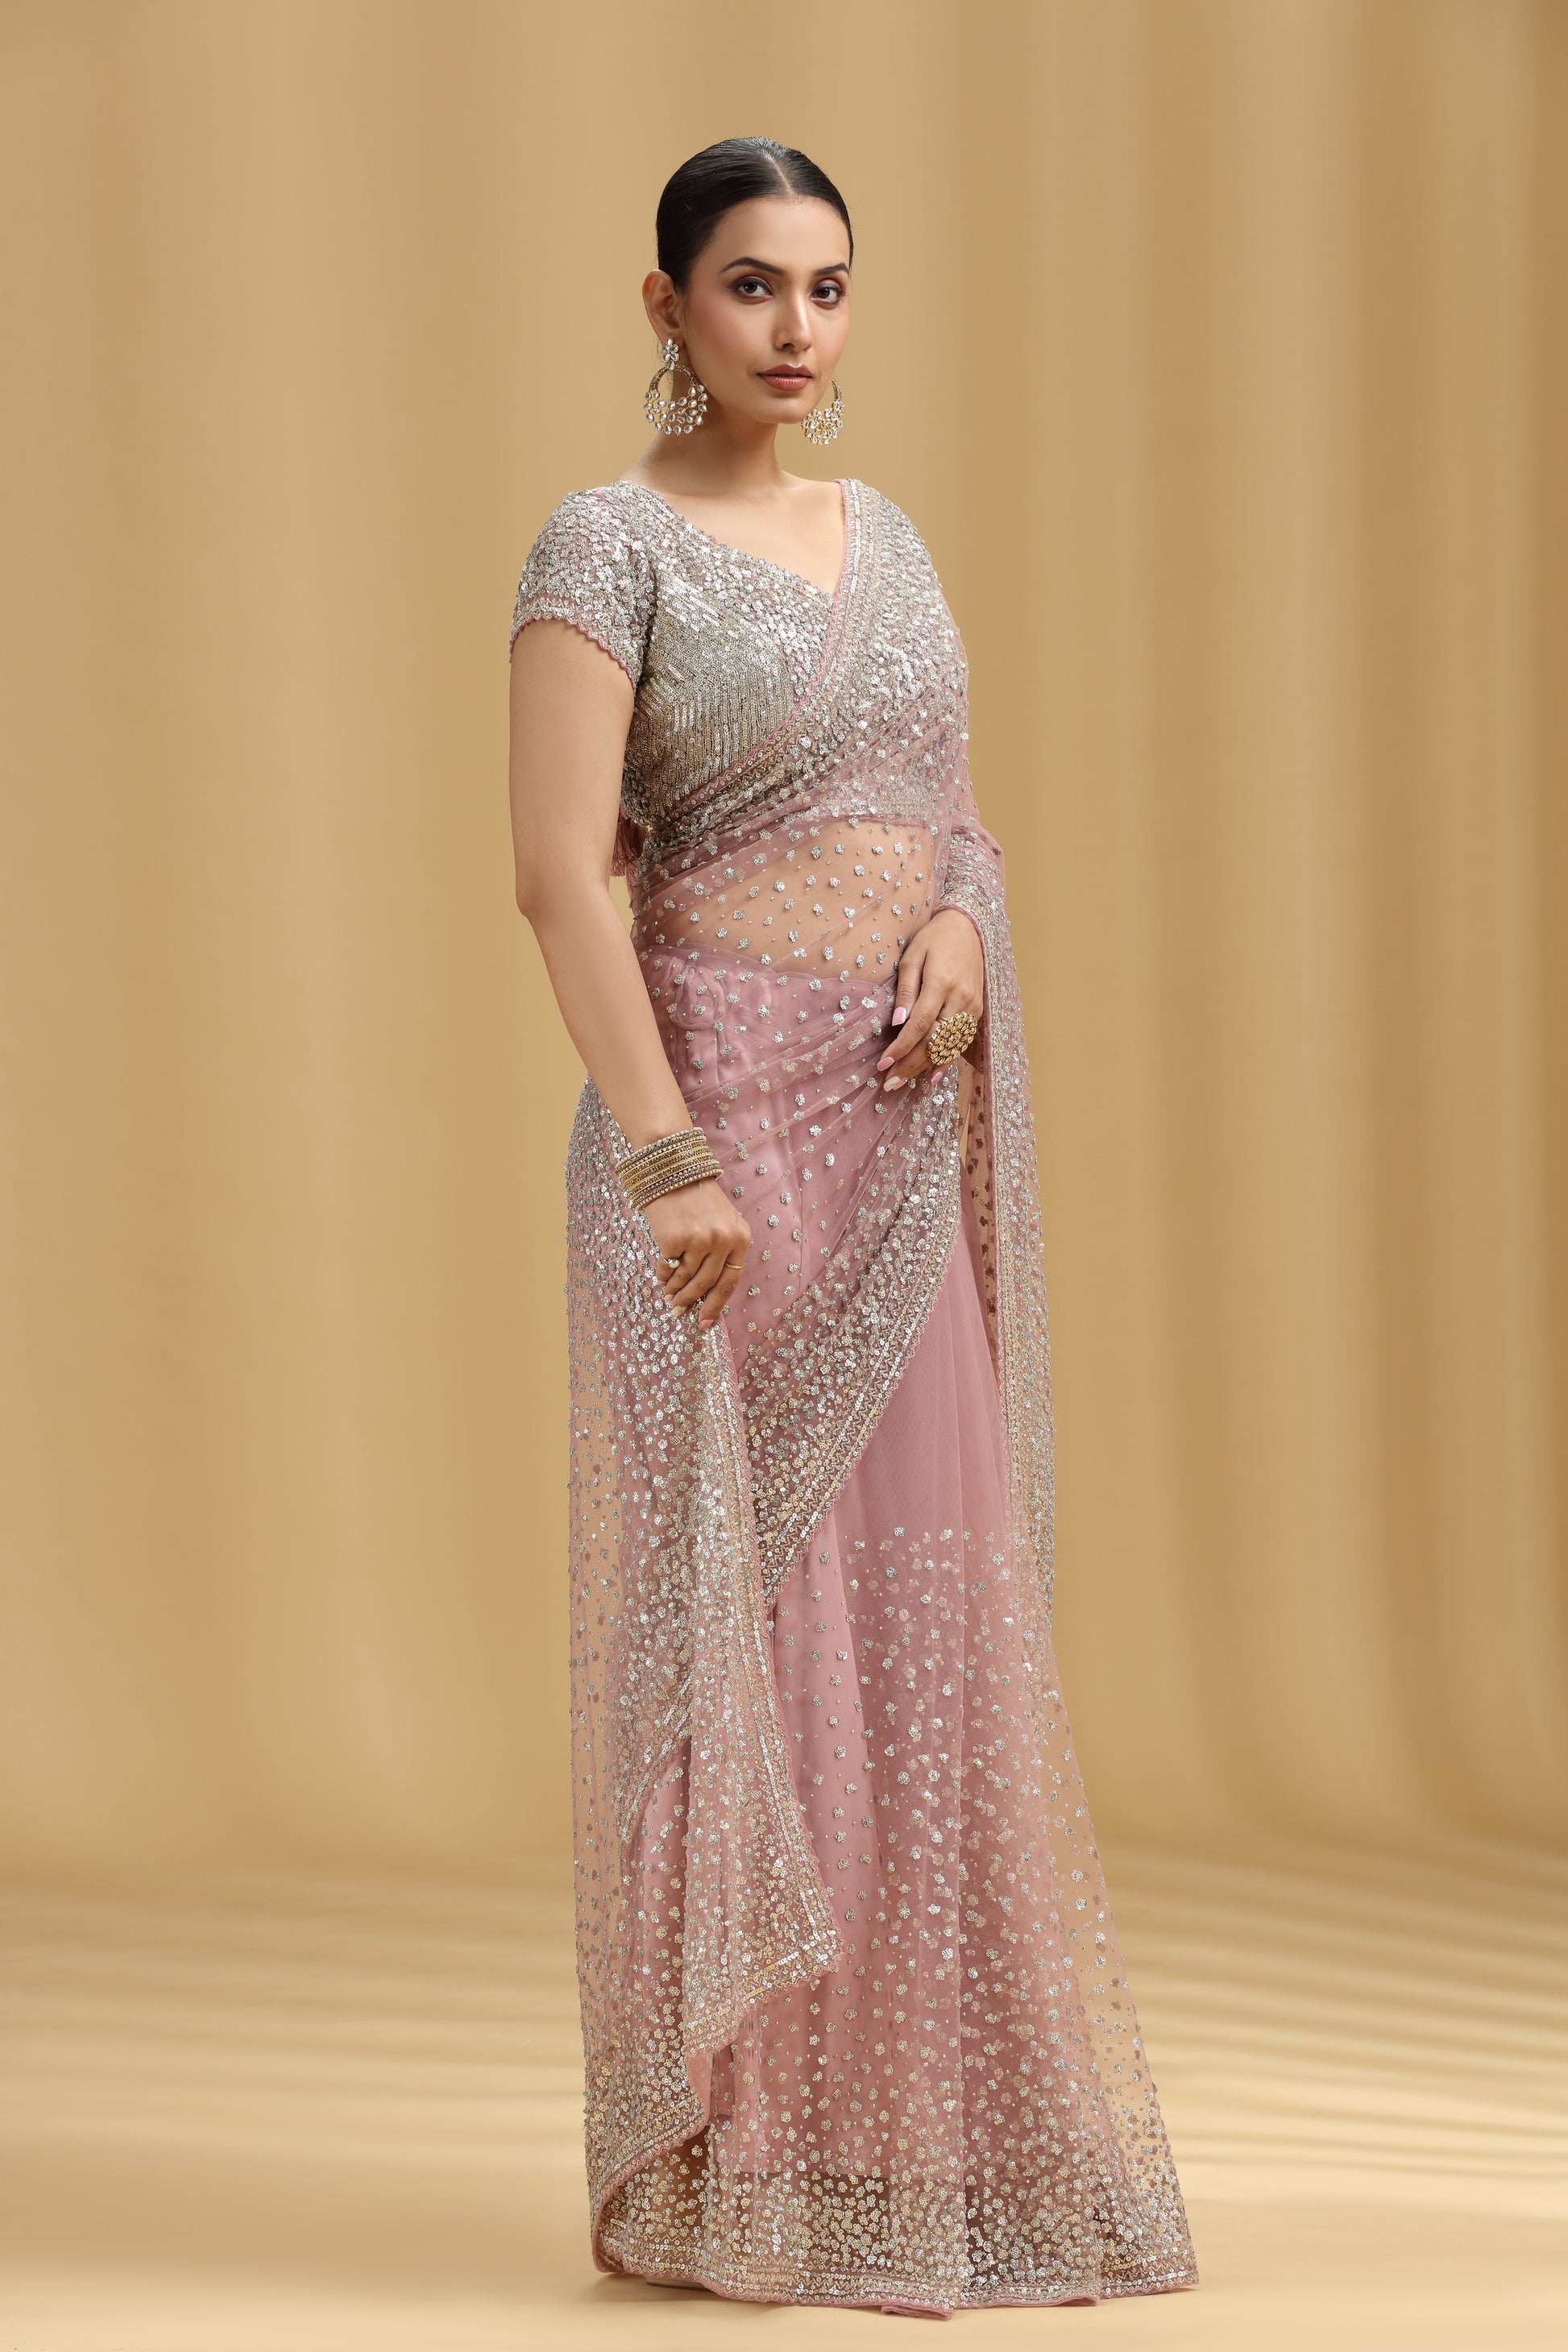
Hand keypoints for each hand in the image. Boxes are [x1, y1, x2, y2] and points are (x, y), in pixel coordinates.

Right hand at [645, 1177, 751, 1331]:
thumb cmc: (695, 1197)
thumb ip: (719, 1253)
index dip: (716, 1305)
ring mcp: (700, 1240)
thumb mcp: (720, 1222)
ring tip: (667, 1295)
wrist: (673, 1167)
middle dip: (692, 1301)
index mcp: (740, 1237)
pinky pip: (668, 1267)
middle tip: (678, 1312)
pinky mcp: (675, 1240)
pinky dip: (663, 1274)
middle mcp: (724, 1240)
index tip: (705, 1323)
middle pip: (708, 1284)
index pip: (731, 1281)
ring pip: (686, 1279)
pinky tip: (660, 1277)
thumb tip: (704, 1292)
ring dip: (675, 1291)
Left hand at [877, 907, 984, 1088]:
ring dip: (925, 1067)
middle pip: (935, 1041)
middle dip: (910, 1065)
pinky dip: (946, 1061)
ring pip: (948, 1046)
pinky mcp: (977, 1011)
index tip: (883, 1063)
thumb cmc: (933, 939)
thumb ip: (905, 991)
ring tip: (903, 1083)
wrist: (967, 928)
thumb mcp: (911, 957)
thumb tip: (897, 1023)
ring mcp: (972, 1007)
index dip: (901, 1048)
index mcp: (941, 983)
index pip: (920, 1025)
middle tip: (889, 1083)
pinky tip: (932, 1077)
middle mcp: (961, 999)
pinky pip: (960, 1041)